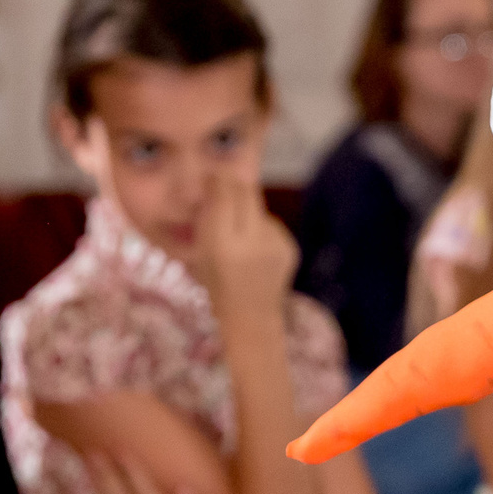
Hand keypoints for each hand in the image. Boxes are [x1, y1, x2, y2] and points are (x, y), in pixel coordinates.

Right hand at [193, 177, 297, 321]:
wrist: (252, 317)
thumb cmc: (219, 286)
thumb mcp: (202, 255)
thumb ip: (208, 221)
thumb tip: (214, 186)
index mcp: (223, 244)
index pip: (224, 196)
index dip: (219, 181)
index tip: (213, 175)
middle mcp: (252, 240)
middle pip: (247, 194)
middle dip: (236, 186)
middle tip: (226, 185)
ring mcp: (275, 243)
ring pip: (260, 210)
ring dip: (249, 214)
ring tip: (241, 235)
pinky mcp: (290, 247)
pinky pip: (272, 227)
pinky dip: (262, 231)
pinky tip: (257, 251)